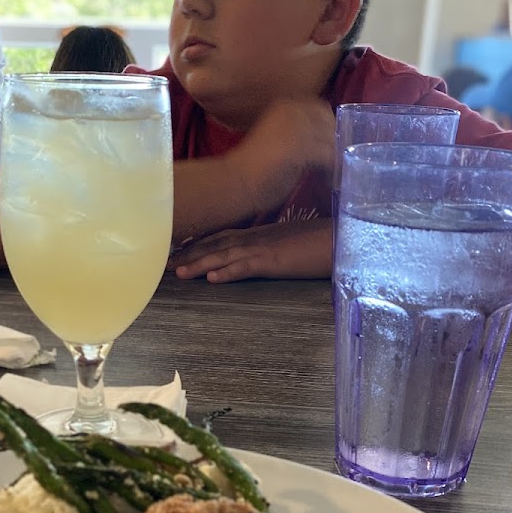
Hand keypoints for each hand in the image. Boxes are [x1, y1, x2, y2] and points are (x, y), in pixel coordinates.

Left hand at [170, 218, 331, 283]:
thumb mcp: (294, 244)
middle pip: (216, 244)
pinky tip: (212, 279)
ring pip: (225, 255)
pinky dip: (228, 272)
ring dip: (199, 264)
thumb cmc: (326, 240)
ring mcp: (266, 248)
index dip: (199, 244)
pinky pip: (248, 266)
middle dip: (189, 254)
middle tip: (165, 264)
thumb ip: (276, 248)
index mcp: (262, 233)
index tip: (178, 251)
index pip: (223, 236)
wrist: (347, 236)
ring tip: (177, 274)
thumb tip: (266, 256)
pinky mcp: (277, 261)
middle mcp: (258, 237)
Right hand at [239, 98, 335, 211]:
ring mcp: (299, 129)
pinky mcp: (303, 149)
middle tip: (333, 158)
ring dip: (335, 156)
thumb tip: (319, 139)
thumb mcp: (275, 136)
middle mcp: (294, 111)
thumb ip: (296, 133)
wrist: (236, 181)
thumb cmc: (249, 165)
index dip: (328, 126)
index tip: (328, 142)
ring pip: (332, 141)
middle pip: (330, 123)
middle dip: (334, 141)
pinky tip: (329, 179)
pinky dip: (332, 170)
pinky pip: (329, 157)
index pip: (321, 109)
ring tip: (332, 171)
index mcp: (285, 105)